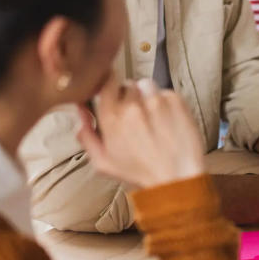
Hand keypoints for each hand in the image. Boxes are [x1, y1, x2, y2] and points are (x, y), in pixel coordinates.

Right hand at [78, 77, 204, 188]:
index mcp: (111, 117)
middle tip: (136, 117)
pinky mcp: (175, 100)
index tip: (113, 90)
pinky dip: (166, 103)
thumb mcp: (103, 162)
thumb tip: (81, 113)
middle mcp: (132, 105)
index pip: (107, 81)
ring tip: (153, 118)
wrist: (177, 178)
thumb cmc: (141, 172)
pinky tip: (166, 121)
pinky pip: (166, 92)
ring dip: (147, 97)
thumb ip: (86, 136)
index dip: (110, 84)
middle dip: (130, 97)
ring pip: (146, 85)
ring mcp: (155, 101)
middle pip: (128, 84)